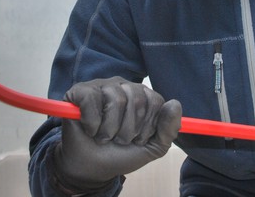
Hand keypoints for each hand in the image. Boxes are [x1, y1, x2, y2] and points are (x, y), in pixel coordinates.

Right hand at [50, 77, 181, 193]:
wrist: (91, 168)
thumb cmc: (121, 153)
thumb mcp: (152, 147)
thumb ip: (168, 129)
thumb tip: (175, 103)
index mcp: (141, 95)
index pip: (155, 100)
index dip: (148, 125)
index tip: (138, 139)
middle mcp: (122, 86)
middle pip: (138, 98)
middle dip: (129, 129)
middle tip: (119, 139)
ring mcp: (100, 86)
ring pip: (116, 99)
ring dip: (110, 129)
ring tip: (104, 137)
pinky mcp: (79, 92)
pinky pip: (91, 99)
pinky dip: (92, 122)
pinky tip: (90, 129)